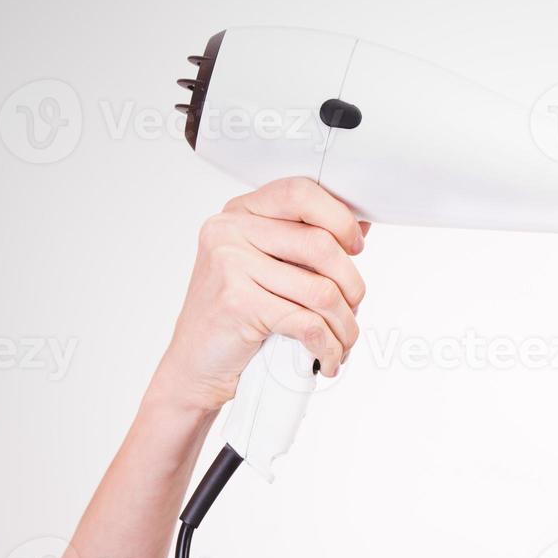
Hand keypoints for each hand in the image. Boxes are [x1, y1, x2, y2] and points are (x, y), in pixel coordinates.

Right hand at [150, 176, 369, 413]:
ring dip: (345, 325)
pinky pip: (307, 324)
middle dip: (352, 286)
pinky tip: (329, 358)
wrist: (195, 365)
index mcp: (240, 213)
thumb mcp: (269, 268)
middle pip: (321, 245)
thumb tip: (361, 223)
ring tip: (344, 341)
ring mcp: (230, 265)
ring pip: (321, 290)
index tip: (355, 247)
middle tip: (353, 309)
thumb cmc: (237, 316)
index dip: (339, 218)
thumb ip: (306, 242)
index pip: (301, 192)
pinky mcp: (237, 303)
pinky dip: (329, 347)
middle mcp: (230, 231)